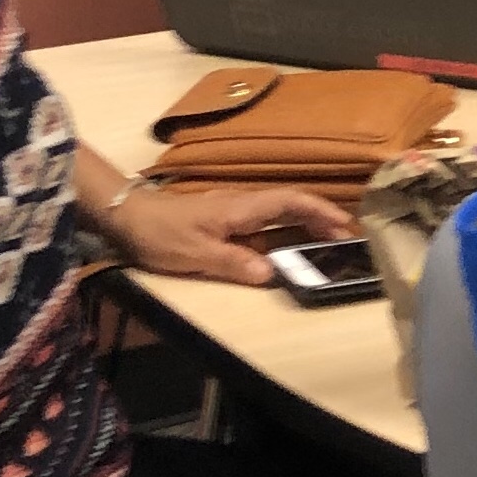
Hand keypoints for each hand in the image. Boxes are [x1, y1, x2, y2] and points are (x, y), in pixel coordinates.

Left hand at [105, 183, 354, 286]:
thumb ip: (235, 263)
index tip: (346, 226)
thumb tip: (271, 274)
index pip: (291, 202)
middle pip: (291, 206)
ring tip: (329, 245)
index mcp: (241, 208)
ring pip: (280, 214)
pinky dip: (286, 233)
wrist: (127, 217)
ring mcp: (234, 213)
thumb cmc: (160, 233)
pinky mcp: (225, 223)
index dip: (321, 212)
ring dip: (306, 227)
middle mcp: (242, 205)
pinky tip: (291, 250)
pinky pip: (265, 225)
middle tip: (348, 241)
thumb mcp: (196, 253)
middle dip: (322, 220)